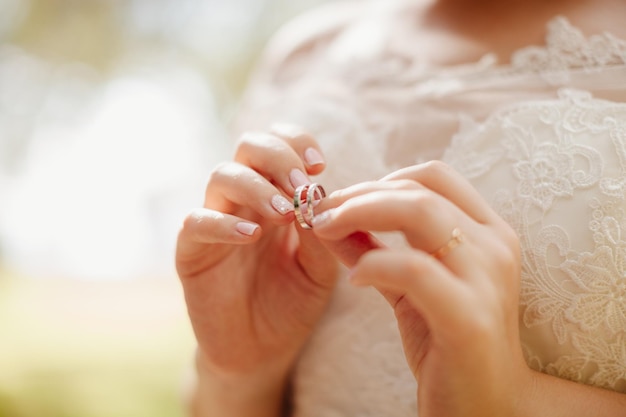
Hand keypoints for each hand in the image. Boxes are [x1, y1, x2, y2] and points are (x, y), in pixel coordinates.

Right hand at [176, 125, 339, 414]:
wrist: (262, 351)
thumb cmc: (293, 302)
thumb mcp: (320, 268)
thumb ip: (321, 232)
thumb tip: (319, 195)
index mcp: (276, 195)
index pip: (280, 145)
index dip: (297, 142)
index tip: (319, 165)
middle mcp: (244, 201)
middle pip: (249, 147)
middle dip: (278, 156)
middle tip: (302, 186)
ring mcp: (215, 222)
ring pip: (222, 175)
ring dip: (257, 186)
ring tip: (284, 213)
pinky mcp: (191, 252)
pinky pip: (196, 222)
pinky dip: (222, 222)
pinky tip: (251, 236)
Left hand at [312, 161, 532, 416]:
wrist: (488, 407)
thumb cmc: (447, 343)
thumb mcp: (408, 287)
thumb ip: (373, 248)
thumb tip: (327, 219)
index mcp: (487, 232)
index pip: (433, 175)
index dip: (381, 179)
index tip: (342, 200)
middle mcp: (494, 246)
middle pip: (420, 188)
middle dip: (359, 194)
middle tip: (320, 213)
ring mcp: (487, 279)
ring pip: (420, 213)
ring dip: (360, 213)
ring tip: (325, 230)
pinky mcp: (469, 317)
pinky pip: (413, 269)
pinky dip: (374, 263)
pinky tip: (354, 278)